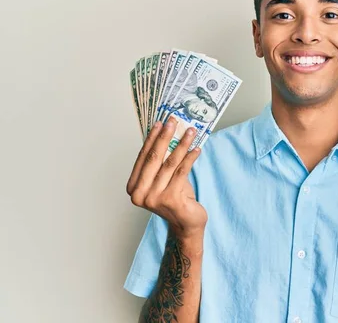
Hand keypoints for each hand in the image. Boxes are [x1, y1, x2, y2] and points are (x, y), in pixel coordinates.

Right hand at [126, 117, 207, 237]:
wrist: (186, 224)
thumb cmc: (176, 198)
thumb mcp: (164, 178)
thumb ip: (161, 161)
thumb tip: (166, 133)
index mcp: (133, 188)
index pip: (142, 157)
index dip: (152, 139)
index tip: (160, 123)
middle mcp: (140, 194)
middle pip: (154, 158)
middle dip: (165, 137)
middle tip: (173, 121)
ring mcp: (154, 198)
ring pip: (169, 163)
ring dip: (181, 144)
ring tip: (190, 131)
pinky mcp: (171, 199)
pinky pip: (182, 171)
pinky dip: (190, 158)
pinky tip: (197, 148)